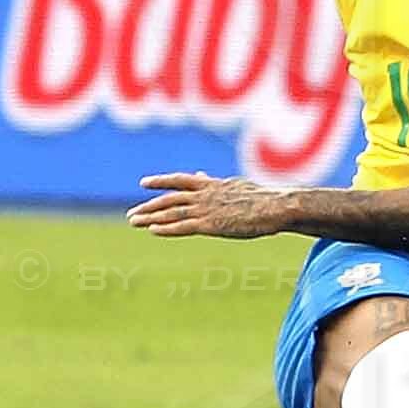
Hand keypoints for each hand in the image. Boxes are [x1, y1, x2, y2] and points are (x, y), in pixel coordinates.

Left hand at [128, 172, 292, 239]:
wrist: (277, 206)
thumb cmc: (265, 199)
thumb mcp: (238, 186)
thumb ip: (218, 184)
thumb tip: (204, 177)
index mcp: (213, 185)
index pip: (180, 181)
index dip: (161, 181)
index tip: (144, 183)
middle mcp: (205, 195)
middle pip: (169, 199)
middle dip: (148, 206)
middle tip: (131, 214)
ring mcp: (207, 209)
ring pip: (171, 212)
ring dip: (150, 217)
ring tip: (133, 221)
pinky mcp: (211, 225)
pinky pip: (183, 226)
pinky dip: (166, 228)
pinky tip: (152, 230)